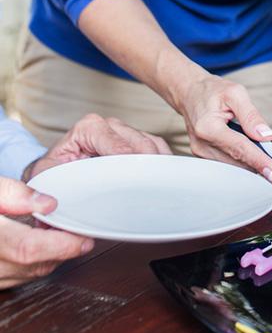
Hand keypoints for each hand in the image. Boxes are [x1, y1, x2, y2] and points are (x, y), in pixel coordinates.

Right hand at [0, 177, 93, 288]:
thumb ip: (15, 193)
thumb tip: (49, 204)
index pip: (28, 249)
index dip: (61, 245)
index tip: (84, 238)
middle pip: (30, 266)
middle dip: (60, 252)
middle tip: (79, 234)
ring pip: (24, 276)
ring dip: (47, 259)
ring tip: (59, 236)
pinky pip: (12, 279)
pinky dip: (30, 265)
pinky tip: (38, 246)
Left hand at [26, 113, 171, 179]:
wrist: (54, 169)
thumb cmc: (52, 172)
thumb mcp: (48, 178)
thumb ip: (51, 188)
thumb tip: (54, 207)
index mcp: (89, 128)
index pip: (119, 146)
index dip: (131, 164)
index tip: (141, 181)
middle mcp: (110, 125)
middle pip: (140, 143)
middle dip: (148, 165)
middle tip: (155, 187)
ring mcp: (125, 130)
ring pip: (152, 143)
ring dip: (157, 163)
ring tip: (162, 183)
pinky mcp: (136, 139)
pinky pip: (157, 146)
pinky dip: (161, 161)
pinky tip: (162, 176)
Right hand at [175, 74, 271, 180]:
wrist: (190, 92)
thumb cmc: (211, 91)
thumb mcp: (236, 93)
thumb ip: (251, 115)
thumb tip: (266, 136)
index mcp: (208, 128)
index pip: (239, 149)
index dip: (258, 160)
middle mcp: (202, 144)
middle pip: (238, 161)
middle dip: (260, 160)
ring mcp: (201, 152)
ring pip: (234, 165)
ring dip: (252, 160)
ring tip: (266, 148)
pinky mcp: (204, 156)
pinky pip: (228, 162)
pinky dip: (243, 157)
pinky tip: (252, 148)